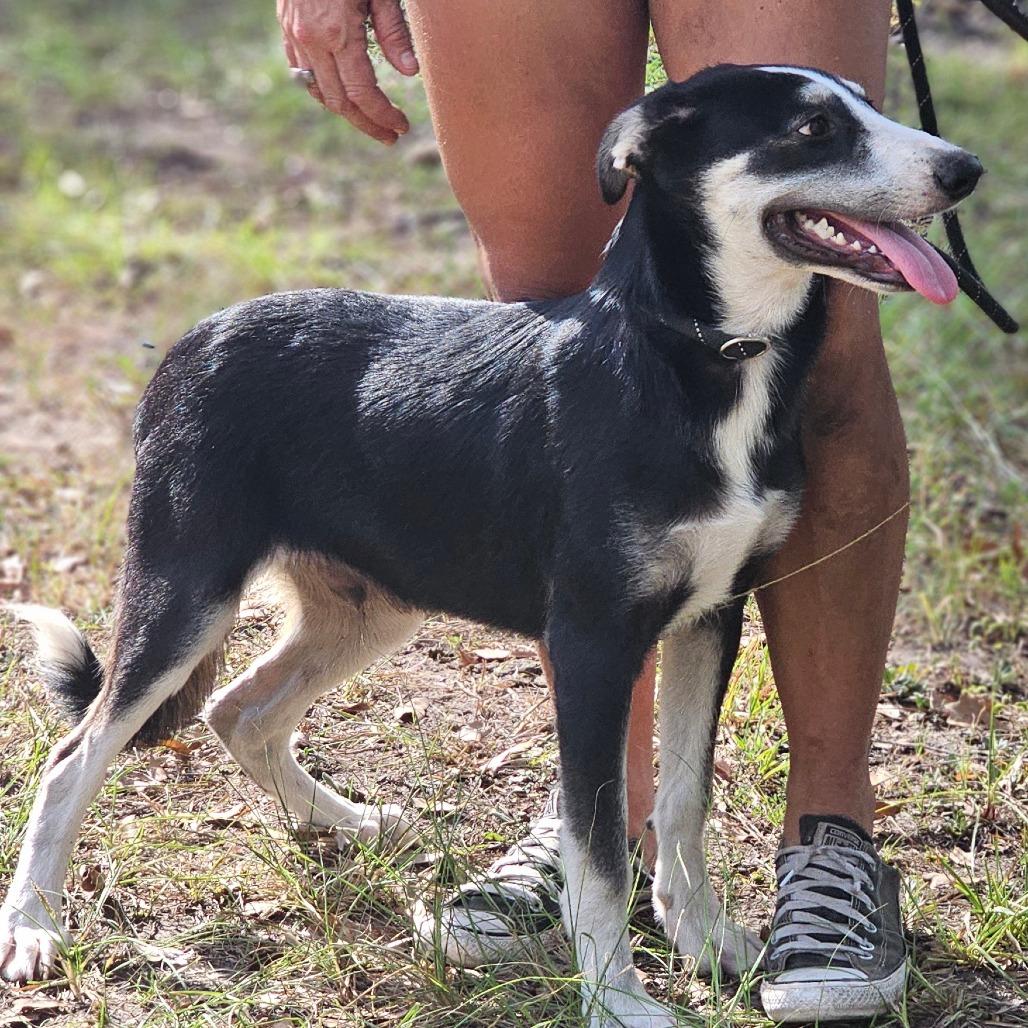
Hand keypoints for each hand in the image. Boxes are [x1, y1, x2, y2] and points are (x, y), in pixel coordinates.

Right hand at [277, 0, 418, 144]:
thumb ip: (394, 31)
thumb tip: (411, 73)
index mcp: (336, 34)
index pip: (362, 94)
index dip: (383, 116)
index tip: (401, 127)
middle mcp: (311, 41)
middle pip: (340, 103)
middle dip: (367, 124)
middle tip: (390, 136)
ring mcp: (294, 36)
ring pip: (319, 91)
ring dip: (346, 111)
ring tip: (371, 119)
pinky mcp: (287, 29)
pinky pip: (303, 73)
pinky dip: (324, 90)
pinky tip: (344, 95)